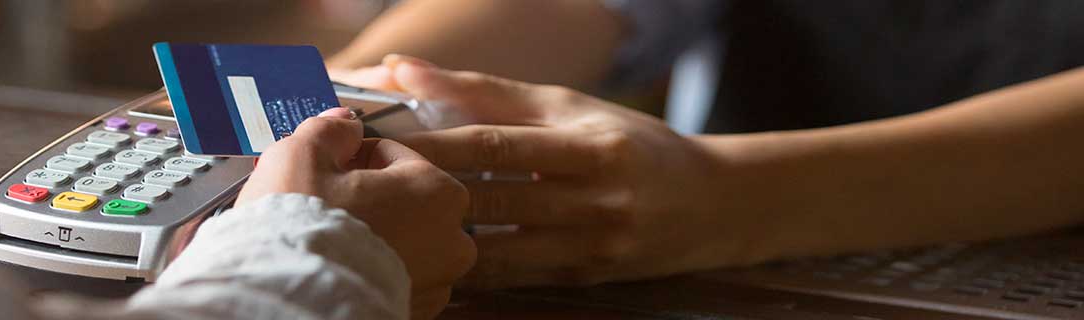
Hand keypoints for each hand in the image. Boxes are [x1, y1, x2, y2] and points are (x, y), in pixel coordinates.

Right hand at [237, 108, 475, 318]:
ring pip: (401, 244)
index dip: (352, 156)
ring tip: (328, 240)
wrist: (290, 305)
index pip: (393, 155)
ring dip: (372, 237)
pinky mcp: (414, 314)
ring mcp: (436, 285)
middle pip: (403, 201)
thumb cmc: (302, 230)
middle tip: (323, 203)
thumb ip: (330, 131)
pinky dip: (370, 272)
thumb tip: (343, 123)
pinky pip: (394, 281)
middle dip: (367, 198)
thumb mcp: (303, 155)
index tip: (326, 167)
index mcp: (438, 191)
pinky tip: (338, 269)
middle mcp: (450, 241)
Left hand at [341, 55, 762, 288]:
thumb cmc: (629, 143)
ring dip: (441, 240)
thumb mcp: (569, 107)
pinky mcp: (589, 278)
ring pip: (498, 250)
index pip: (497, 145)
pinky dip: (471, 272)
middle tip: (368, 188)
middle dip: (426, 192)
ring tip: (389, 230)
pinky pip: (516, 278)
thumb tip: (405, 70)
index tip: (382, 141)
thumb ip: (486, 91)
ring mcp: (594, 244)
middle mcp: (595, 197)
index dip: (435, 145)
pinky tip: (432, 263)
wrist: (715, 204)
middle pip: (491, 197)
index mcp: (589, 144)